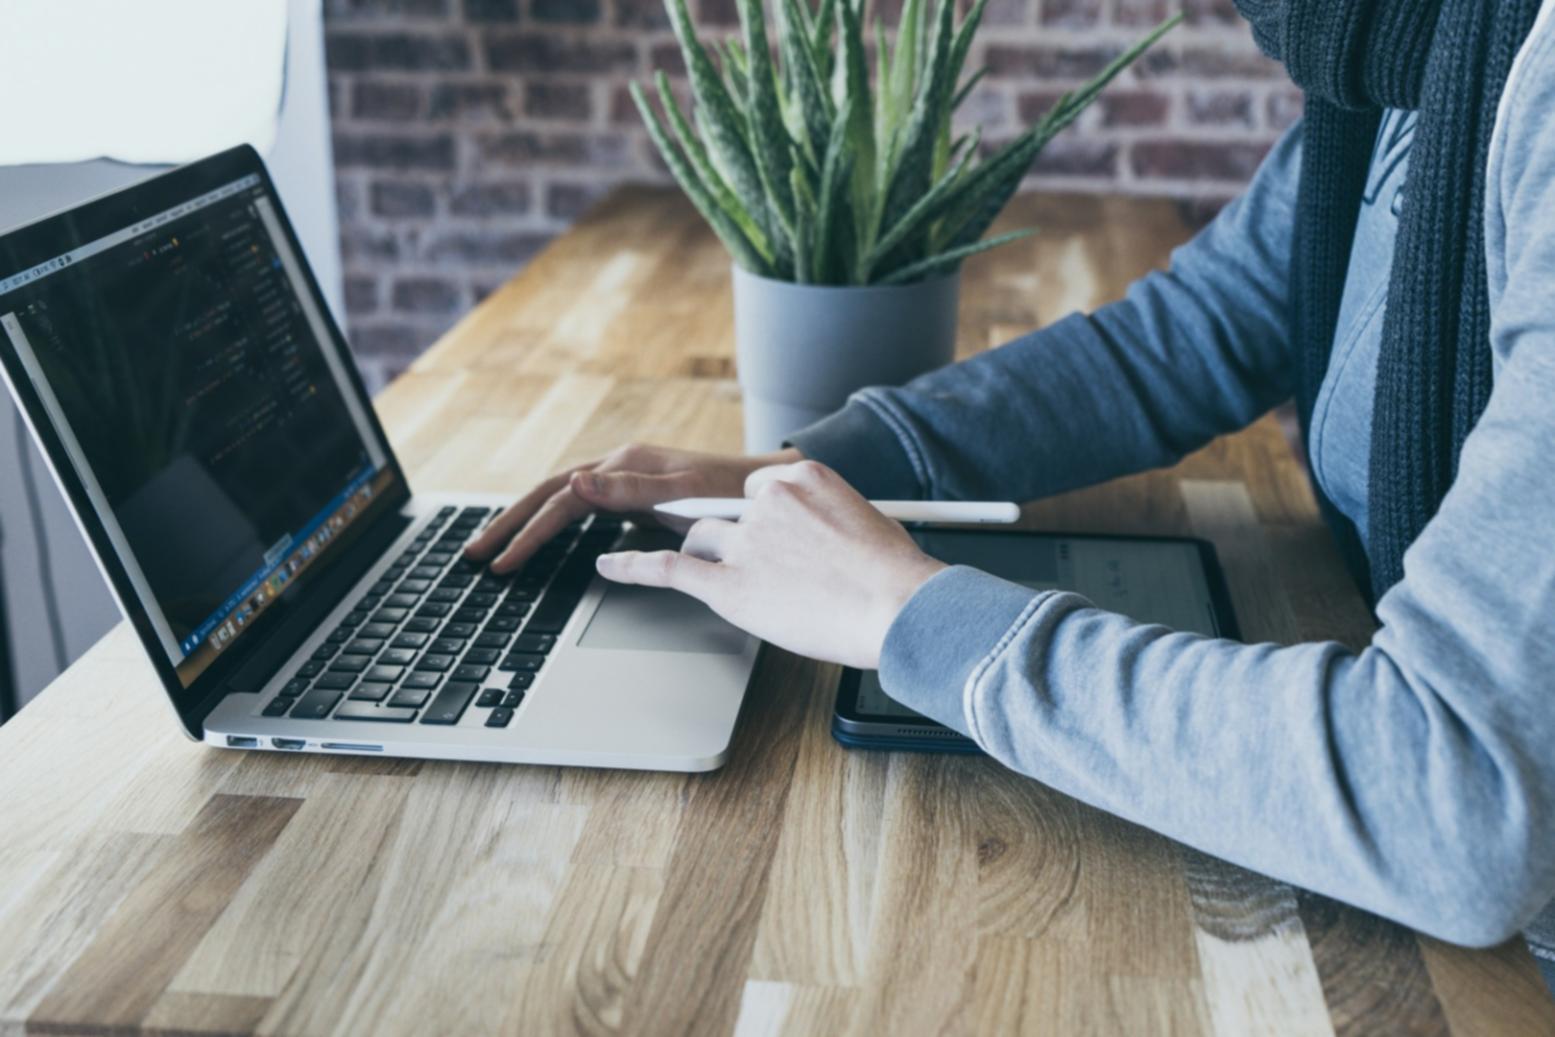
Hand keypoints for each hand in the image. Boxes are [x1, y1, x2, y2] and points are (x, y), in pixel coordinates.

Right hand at [465, 443, 800, 572]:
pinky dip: (555, 526)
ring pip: (561, 501)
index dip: (526, 532)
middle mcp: (620, 468)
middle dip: (508, 524)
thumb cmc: (739, 492)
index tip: (501, 563)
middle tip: (472, 556)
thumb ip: (633, 488)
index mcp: (625, 464)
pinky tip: (541, 544)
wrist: (776, 489)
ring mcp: (627, 482)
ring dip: (525, 524)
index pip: (558, 499)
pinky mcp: (637, 498)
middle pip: (548, 494)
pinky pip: (583, 511)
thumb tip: (576, 483)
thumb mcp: (688, 491)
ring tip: (492, 550)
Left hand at [596, 460, 945, 668]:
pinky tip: (611, 564)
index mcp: (802, 478)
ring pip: (702, 539)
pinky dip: (632, 564)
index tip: (767, 533)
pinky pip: (667, 567)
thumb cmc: (894, 577)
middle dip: (731, 537)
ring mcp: (745, 543)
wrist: (899, 607)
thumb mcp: (865, 522)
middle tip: (750, 561)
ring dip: (706, 556)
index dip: (758, 517)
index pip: (756, 489)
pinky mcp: (729, 585)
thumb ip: (828, 520)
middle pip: (724, 513)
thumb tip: (820, 540)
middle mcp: (767, 502)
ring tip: (728, 580)